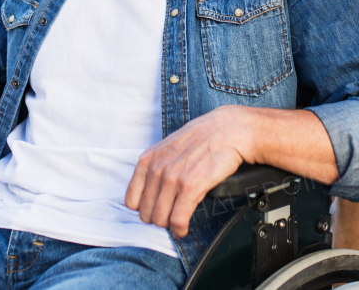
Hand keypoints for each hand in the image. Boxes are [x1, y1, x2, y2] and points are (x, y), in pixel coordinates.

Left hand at [124, 106, 251, 237]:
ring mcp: (172, 178)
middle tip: (170, 217)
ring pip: (160, 219)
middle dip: (158, 219)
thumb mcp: (169, 147)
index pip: (131, 200)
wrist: (228, 129)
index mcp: (148, 159)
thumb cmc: (202, 137)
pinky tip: (183, 229)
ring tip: (178, 223)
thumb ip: (156, 166)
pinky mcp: (190, 187)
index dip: (143, 209)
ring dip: (169, 226)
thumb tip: (151, 191)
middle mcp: (157, 169)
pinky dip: (179, 230)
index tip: (155, 210)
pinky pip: (177, 220)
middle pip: (145, 213)